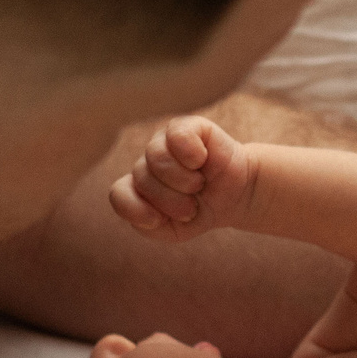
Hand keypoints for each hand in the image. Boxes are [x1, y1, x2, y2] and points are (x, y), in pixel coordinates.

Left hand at [108, 116, 262, 241]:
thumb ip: (147, 226)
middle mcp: (147, 161)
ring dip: (183, 180)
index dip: (137, 210)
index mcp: (138, 185)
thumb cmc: (201, 211)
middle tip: (191, 206)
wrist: (237, 196)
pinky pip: (177, 135)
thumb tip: (146, 206)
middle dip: (170, 200)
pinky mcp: (189, 127)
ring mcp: (165, 141)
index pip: (119, 194)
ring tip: (198, 185)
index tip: (160, 220)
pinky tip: (201, 160)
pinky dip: (191, 153)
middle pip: (141, 178)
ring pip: (156, 157)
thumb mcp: (174, 231)